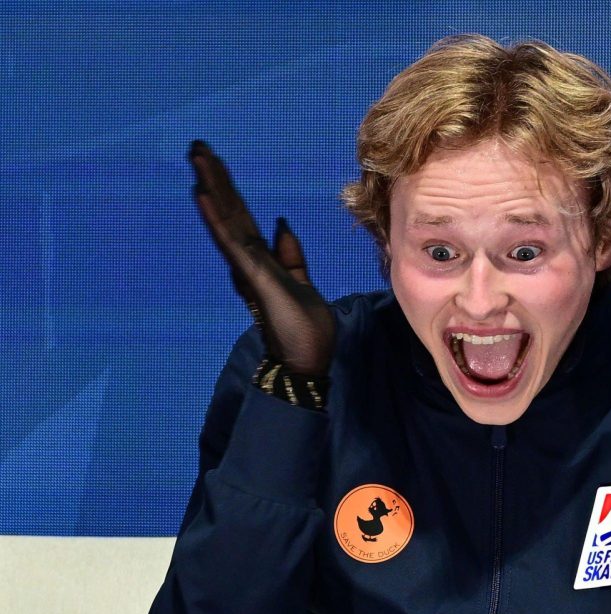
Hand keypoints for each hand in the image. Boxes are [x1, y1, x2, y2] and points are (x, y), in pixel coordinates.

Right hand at [190, 141, 334, 376]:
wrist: (305, 362)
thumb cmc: (304, 329)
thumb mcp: (302, 282)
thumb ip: (290, 255)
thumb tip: (281, 224)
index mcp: (260, 260)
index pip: (241, 216)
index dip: (228, 188)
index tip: (214, 159)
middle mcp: (247, 260)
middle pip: (229, 211)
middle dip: (214, 177)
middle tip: (196, 145)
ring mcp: (246, 267)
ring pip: (225, 219)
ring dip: (211, 186)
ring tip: (196, 156)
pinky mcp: (251, 275)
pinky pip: (230, 241)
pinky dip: (215, 217)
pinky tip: (201, 192)